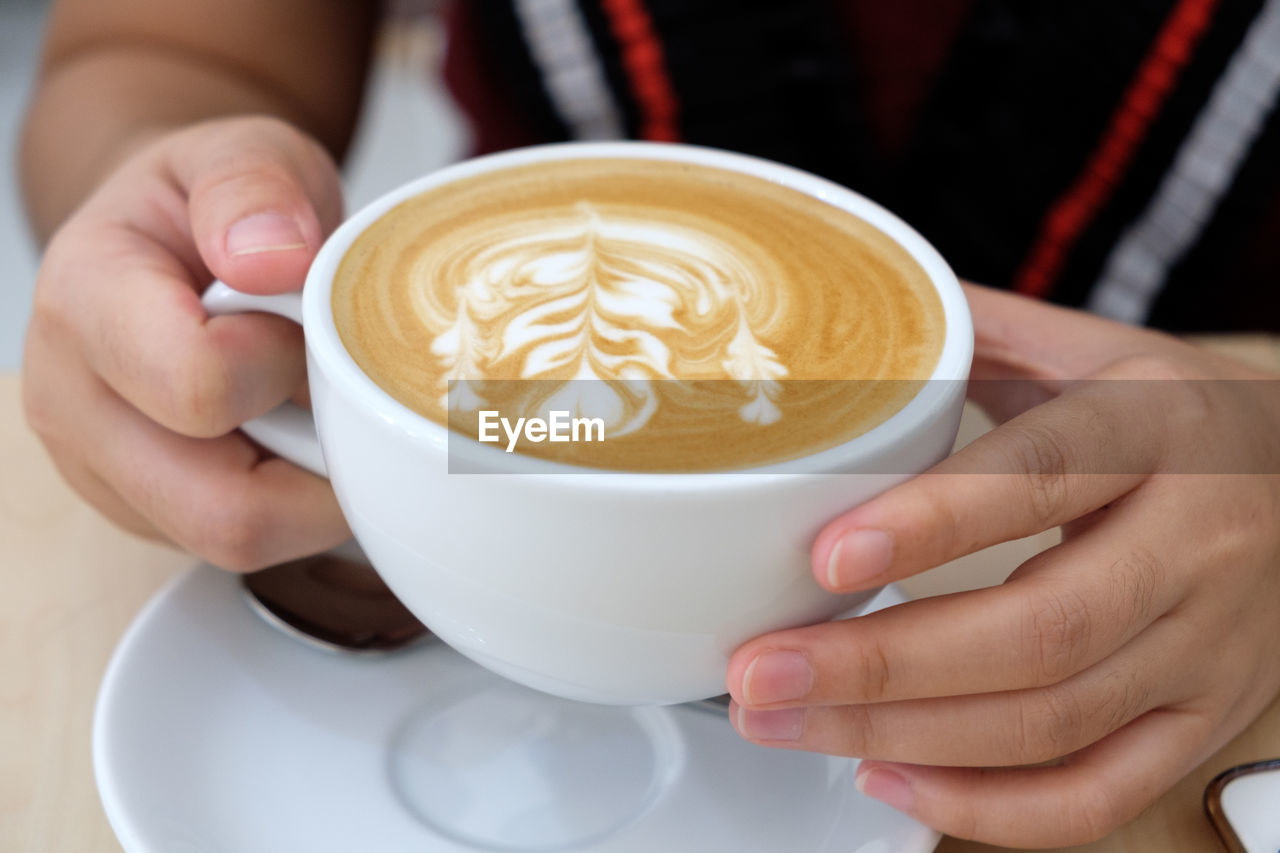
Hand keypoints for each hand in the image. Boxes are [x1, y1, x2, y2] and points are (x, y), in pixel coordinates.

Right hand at [23, 116, 350, 569]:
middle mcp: (71, 401)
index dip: (286, 365)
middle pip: (224, 511)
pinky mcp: (142, 512)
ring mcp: (103, 471)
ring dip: (309, 489)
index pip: (198, 386)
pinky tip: (293, 438)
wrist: (167, 243)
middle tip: (335, 389)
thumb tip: (276, 256)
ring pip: (239, 543)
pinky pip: (238, 548)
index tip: (304, 324)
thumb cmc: (213, 203)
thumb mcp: (244, 151)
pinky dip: (292, 505)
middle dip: (315, 463)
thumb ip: (255, 185)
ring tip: (314, 409)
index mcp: (86, 299)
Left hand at [726, 283, 1279, 846]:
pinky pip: (1096, 794)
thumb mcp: (1090, 350)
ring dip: (902, 737)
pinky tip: (887, 777)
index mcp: (1158, 429)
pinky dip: (985, 807)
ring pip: (1053, 723)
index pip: (1041, 477)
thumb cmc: (1175, 415)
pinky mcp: (1203, 721)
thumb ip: (974, 334)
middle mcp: (1197, 545)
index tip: (826, 558)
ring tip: (784, 719)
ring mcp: (1208, 648)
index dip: (934, 523)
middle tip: (760, 672)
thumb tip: (842, 327)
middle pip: (1040, 631)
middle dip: (882, 667)